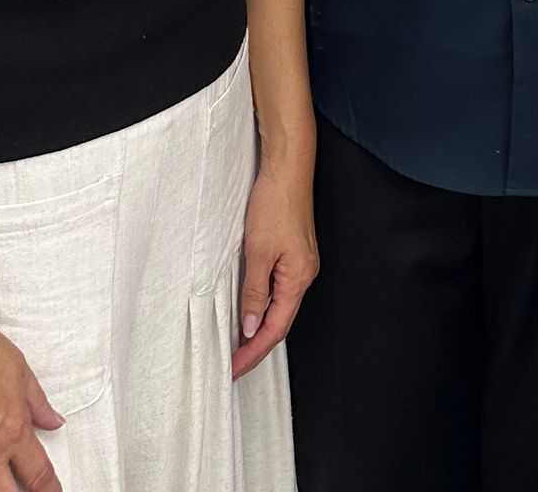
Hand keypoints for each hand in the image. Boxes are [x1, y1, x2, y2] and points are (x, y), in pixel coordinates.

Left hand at [232, 160, 318, 378]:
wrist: (287, 168)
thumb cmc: (275, 202)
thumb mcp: (258, 251)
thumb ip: (255, 291)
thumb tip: (251, 325)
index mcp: (299, 278)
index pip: (276, 329)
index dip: (254, 352)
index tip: (235, 369)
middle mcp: (304, 274)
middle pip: (281, 322)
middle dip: (257, 346)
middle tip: (233, 365)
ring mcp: (300, 263)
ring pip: (280, 306)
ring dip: (260, 327)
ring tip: (238, 344)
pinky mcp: (293, 252)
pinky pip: (279, 289)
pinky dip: (264, 305)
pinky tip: (251, 309)